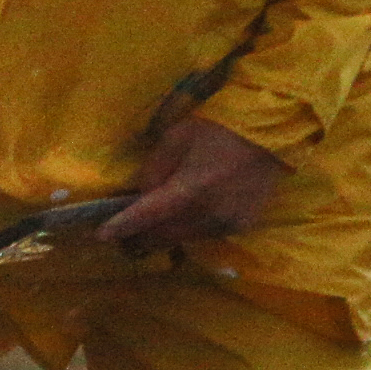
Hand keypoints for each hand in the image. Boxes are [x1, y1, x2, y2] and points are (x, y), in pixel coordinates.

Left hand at [101, 114, 290, 251]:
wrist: (269, 136)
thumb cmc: (217, 130)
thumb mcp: (176, 138)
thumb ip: (154, 170)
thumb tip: (139, 198)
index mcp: (193, 188)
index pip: (149, 215)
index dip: (123, 226)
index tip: (101, 236)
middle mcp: (211, 213)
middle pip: (163, 236)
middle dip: (138, 237)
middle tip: (118, 236)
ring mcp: (228, 224)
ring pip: (183, 239)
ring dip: (162, 236)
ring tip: (144, 228)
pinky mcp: (241, 227)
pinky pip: (203, 235)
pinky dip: (186, 231)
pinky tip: (177, 220)